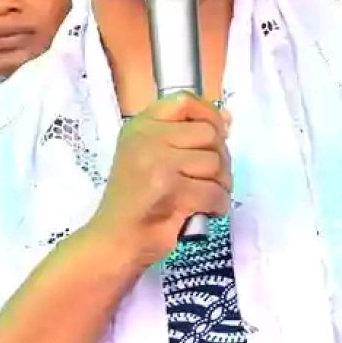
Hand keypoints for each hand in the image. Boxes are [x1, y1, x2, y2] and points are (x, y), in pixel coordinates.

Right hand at [88, 92, 231, 268]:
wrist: (114, 240)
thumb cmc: (136, 201)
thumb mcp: (152, 157)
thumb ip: (186, 135)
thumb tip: (227, 118)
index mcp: (141, 126)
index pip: (185, 101)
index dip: (210, 115)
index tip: (218, 135)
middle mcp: (146, 138)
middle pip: (209, 133)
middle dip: (220, 159)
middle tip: (210, 179)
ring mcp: (157, 162)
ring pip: (215, 163)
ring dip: (221, 185)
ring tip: (205, 197)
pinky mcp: (169, 190)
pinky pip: (215, 192)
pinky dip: (217, 206)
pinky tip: (204, 211)